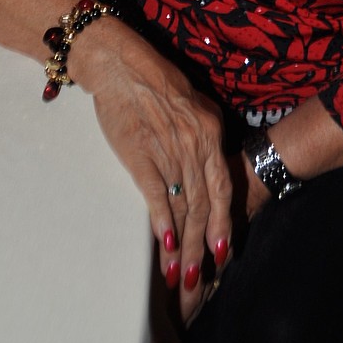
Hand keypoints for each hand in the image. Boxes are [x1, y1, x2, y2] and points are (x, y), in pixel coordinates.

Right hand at [76, 25, 232, 323]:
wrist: (118, 63)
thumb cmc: (151, 78)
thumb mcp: (190, 100)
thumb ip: (202, 131)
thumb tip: (210, 159)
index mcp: (209, 130)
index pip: (221, 187)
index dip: (223, 223)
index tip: (224, 252)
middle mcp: (194, 144)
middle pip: (203, 205)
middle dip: (203, 246)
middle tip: (202, 279)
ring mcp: (168, 151)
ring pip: (182, 207)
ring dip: (183, 246)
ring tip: (182, 276)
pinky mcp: (140, 155)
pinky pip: (157, 196)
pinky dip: (162, 223)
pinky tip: (165, 246)